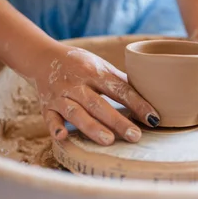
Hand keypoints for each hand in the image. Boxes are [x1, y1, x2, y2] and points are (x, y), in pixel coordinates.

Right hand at [29, 44, 159, 145]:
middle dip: (117, 121)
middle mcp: (78, 83)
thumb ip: (121, 82)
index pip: (120, 89)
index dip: (138, 103)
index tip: (153, 118)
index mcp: (95, 72)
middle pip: (99, 104)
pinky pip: (50, 118)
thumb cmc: (81, 65)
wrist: (43, 57)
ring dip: (91, 127)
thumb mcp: (101, 66)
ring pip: (76, 113)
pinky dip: (55, 127)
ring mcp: (61, 95)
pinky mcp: (47, 106)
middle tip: (135, 136)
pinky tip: (63, 137)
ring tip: (108, 141)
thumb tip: (150, 96)